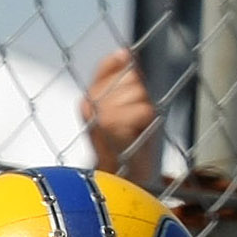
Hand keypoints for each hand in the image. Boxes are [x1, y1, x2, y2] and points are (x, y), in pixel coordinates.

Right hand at [81, 49, 160, 184]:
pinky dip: (147, 127)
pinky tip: (136, 141)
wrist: (121, 185)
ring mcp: (99, 113)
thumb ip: (122, 80)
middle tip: (134, 127)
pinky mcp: (111, 124)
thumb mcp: (124, 111)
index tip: (132, 103)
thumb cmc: (126, 151)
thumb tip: (125, 51)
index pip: (118, 62)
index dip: (133, 76)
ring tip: (135, 135)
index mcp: (89, 99)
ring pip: (141, 94)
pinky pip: (145, 111)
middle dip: (142, 101)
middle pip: (134, 78)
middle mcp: (89, 103)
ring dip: (145, 115)